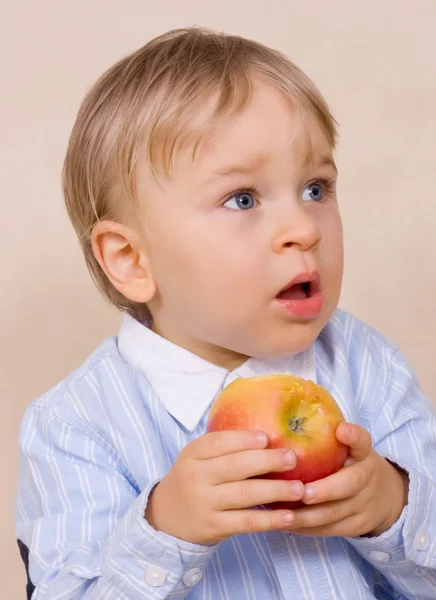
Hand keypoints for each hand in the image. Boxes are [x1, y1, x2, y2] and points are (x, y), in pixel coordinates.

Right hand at [145, 430, 304, 544]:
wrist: (165, 517)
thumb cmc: (193, 479)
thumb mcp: (197, 458)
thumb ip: (223, 448)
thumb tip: (268, 436)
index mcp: (192, 454)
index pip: (218, 442)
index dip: (244, 439)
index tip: (268, 437)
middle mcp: (196, 477)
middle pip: (235, 466)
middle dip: (267, 461)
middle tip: (293, 458)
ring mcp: (205, 503)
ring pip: (244, 495)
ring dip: (275, 491)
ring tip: (299, 488)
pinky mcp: (213, 527)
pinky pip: (246, 522)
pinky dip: (269, 519)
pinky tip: (289, 516)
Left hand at [281, 423, 408, 537]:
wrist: (385, 495)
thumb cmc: (350, 463)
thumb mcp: (347, 447)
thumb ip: (326, 436)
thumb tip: (283, 419)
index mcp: (363, 453)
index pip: (362, 441)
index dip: (353, 436)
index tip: (341, 430)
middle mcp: (366, 477)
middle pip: (350, 484)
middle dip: (326, 490)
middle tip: (304, 492)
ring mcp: (364, 504)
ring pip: (337, 512)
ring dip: (309, 515)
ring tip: (284, 513)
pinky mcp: (357, 526)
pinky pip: (331, 529)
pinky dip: (308, 528)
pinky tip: (287, 524)